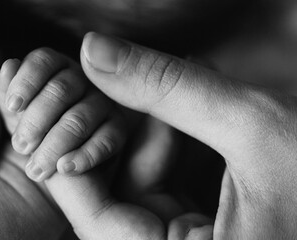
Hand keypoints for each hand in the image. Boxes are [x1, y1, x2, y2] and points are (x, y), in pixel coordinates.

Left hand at [0, 48, 126, 179]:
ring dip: (54, 145)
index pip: (43, 61)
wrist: (62, 158)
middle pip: (60, 90)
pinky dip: (85, 155)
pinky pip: (106, 140)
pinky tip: (64, 168)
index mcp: (58, 68)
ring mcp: (104, 103)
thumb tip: (9, 65)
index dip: (25, 82)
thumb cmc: (37, 129)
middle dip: (35, 121)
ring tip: (36, 169)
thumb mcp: (16, 112)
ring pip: (79, 118)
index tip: (12, 107)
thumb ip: (10, 90)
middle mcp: (85, 79)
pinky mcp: (118, 128)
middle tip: (20, 147)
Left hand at [46, 32, 296, 238]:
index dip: (69, 161)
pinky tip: (169, 126)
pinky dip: (154, 157)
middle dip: (106, 147)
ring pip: (129, 197)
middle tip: (102, 95)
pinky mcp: (192, 234)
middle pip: (107, 207)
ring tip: (149, 108)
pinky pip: (152, 194)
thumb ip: (168, 89)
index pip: (96, 219)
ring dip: (134, 147)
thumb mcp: (254, 128)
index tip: (56, 108)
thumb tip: (93, 48)